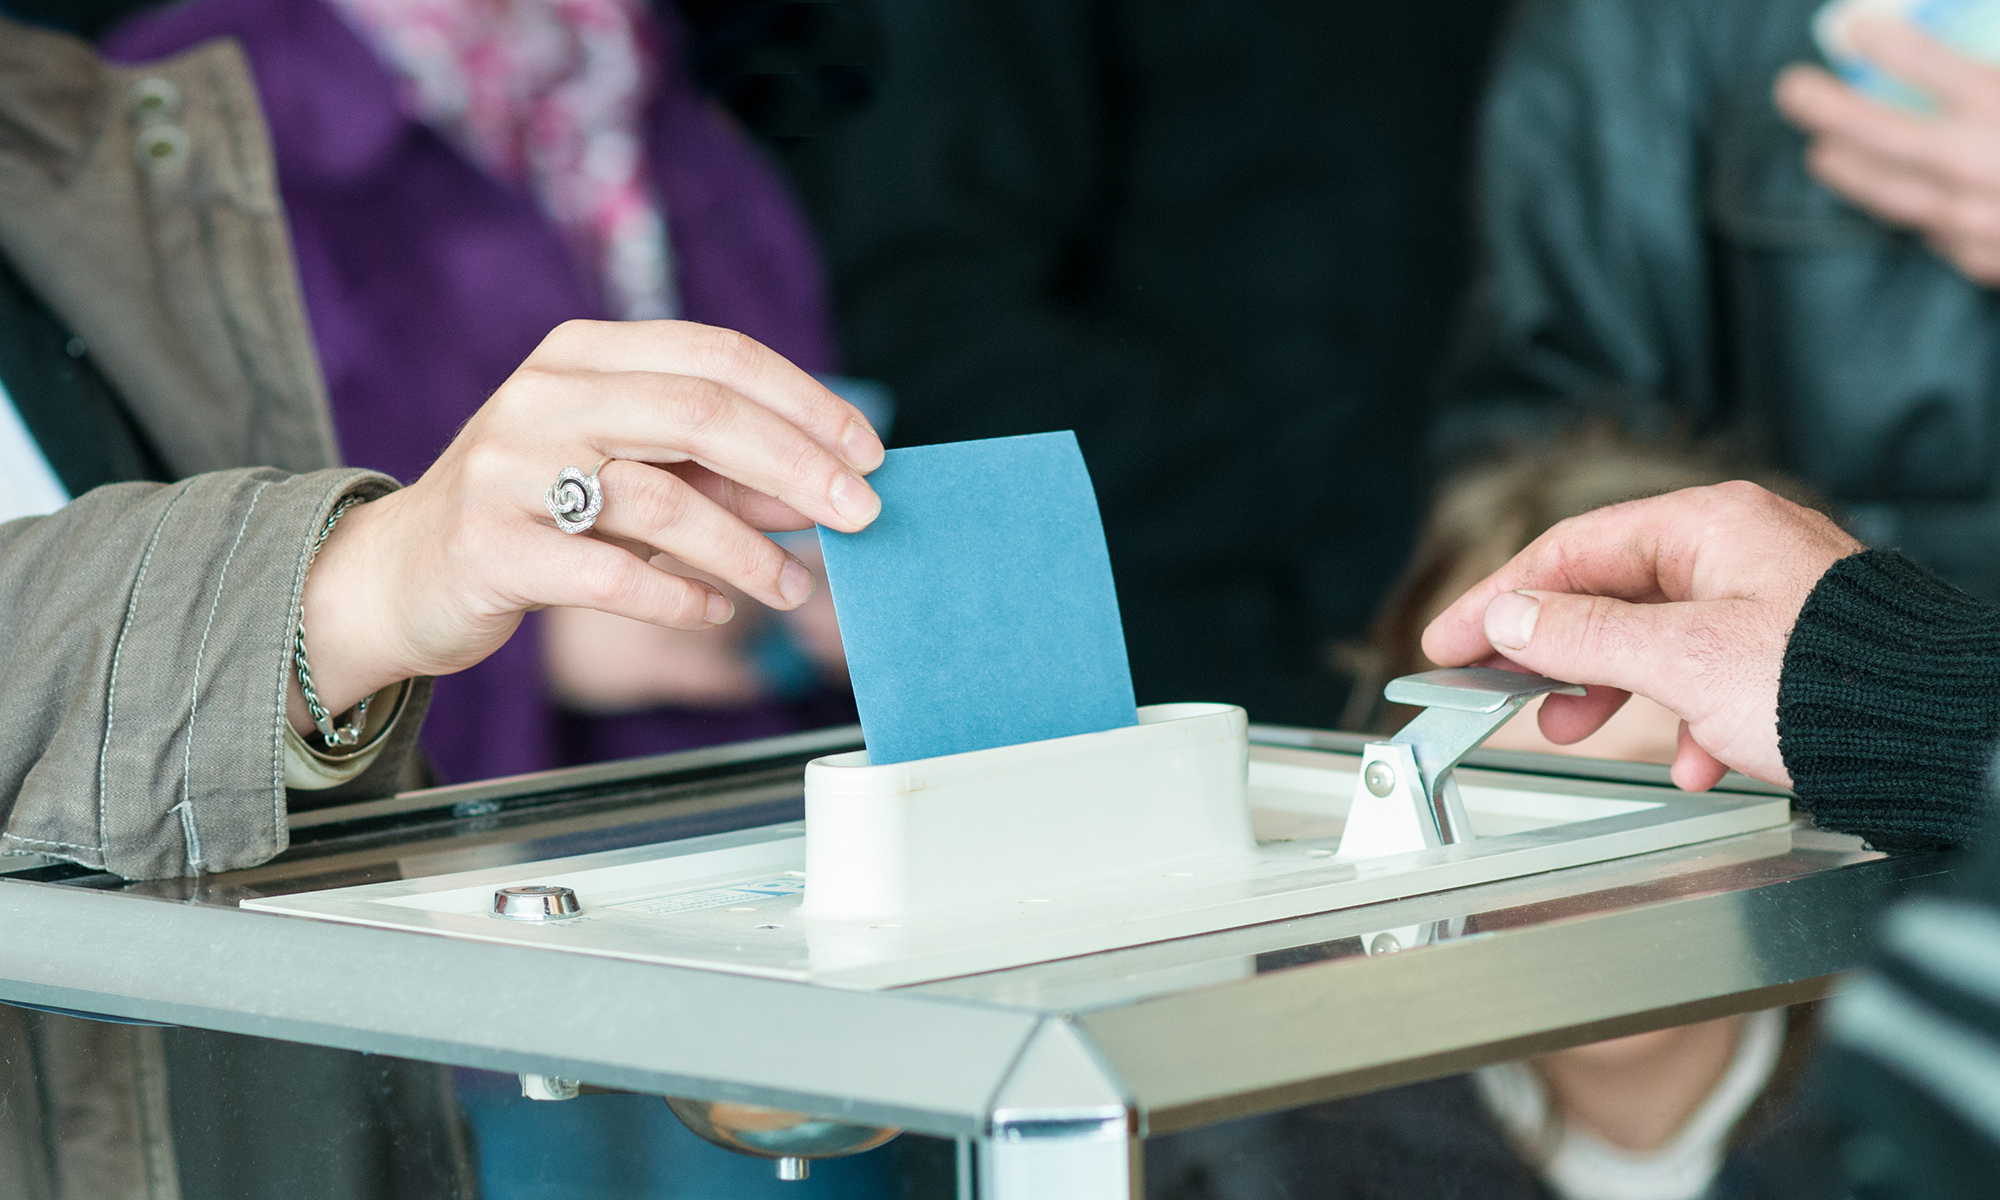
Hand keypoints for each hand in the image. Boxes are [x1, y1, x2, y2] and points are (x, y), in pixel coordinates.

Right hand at [288, 320, 882, 733]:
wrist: (399, 574)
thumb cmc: (537, 514)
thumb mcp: (629, 476)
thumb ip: (721, 476)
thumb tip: (828, 492)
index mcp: (583, 354)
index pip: (717, 355)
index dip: (805, 402)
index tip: (869, 453)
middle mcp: (544, 395)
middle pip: (701, 414)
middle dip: (798, 467)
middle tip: (862, 516)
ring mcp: (509, 468)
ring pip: (662, 499)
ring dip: (747, 550)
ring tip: (792, 587)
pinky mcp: (491, 546)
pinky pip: (612, 575)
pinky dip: (680, 595)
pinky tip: (717, 610)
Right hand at [1420, 482, 1860, 790]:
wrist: (1943, 733)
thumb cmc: (1832, 682)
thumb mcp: (1681, 659)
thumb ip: (1583, 635)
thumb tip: (1509, 617)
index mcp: (1707, 526)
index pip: (1569, 550)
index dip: (1497, 598)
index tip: (1448, 639)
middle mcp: (1737, 549)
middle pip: (1609, 592)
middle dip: (1553, 650)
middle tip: (1499, 688)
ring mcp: (1767, 599)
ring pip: (1656, 638)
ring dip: (1610, 688)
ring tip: (1576, 729)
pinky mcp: (1791, 650)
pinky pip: (1711, 676)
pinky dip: (1684, 718)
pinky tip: (1688, 760)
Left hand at [1775, 17, 1999, 283]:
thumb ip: (1998, 75)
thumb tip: (1984, 61)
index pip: (1930, 66)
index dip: (1886, 45)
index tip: (1851, 28)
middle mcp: (1985, 167)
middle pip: (1886, 136)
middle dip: (1831, 110)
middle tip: (1789, 90)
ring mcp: (1985, 223)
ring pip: (1897, 197)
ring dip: (1851, 175)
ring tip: (1818, 156)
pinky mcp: (1996, 264)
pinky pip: (1939, 236)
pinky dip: (1912, 216)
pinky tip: (1895, 204)